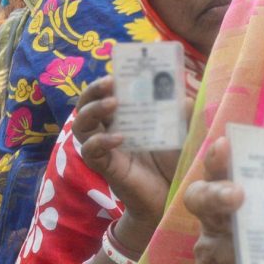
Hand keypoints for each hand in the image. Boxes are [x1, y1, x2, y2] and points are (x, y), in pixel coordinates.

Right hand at [75, 76, 180, 251]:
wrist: (175, 197)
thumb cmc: (177, 161)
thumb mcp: (184, 130)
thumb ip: (182, 110)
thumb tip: (179, 89)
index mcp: (126, 115)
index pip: (108, 91)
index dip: (109, 78)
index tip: (119, 66)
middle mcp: (111, 128)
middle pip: (86, 103)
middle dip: (94, 89)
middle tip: (110, 81)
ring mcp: (105, 148)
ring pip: (80, 125)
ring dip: (93, 110)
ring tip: (112, 103)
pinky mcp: (105, 167)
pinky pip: (90, 151)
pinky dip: (101, 142)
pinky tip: (119, 138)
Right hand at [185, 137, 263, 263]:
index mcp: (234, 196)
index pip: (219, 169)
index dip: (218, 157)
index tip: (226, 144)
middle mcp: (215, 220)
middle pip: (200, 197)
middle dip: (217, 193)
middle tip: (238, 194)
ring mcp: (207, 253)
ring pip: (220, 244)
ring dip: (245, 249)